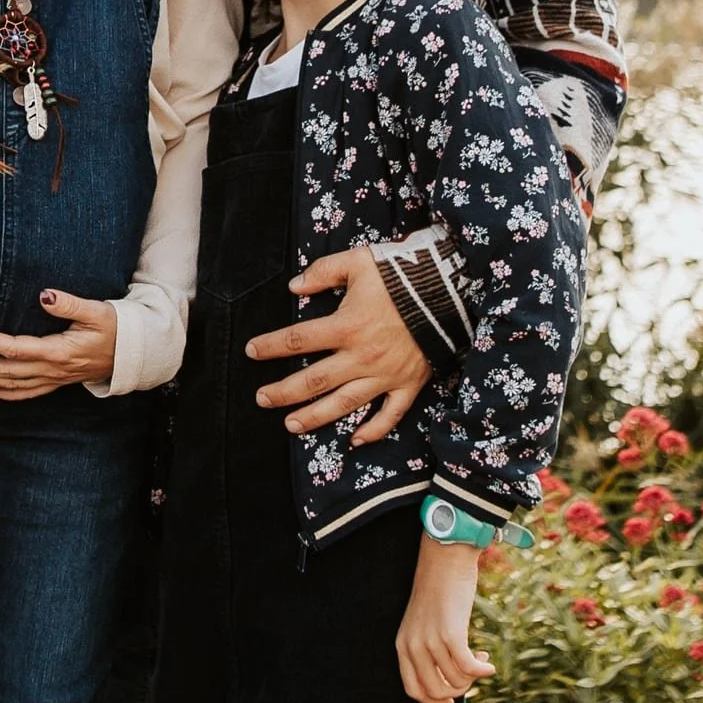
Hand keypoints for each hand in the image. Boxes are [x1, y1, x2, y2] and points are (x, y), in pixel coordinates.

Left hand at [0, 289, 120, 400]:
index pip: (13, 348)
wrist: (135, 353)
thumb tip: (44, 295)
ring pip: (10, 384)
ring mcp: (53, 379)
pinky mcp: (57, 381)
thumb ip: (69, 304)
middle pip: (4, 371)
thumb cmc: (116, 328)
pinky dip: (4, 394)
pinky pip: (26, 393)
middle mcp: (51, 370)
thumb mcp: (97, 311)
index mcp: (58, 351)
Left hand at [247, 248, 429, 443]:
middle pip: (313, 381)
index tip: (252, 351)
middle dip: (283, 392)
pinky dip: (373, 431)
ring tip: (291, 425)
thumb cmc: (402, 273)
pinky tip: (354, 440)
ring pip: (344, 404)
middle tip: (262, 399)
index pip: (297, 341)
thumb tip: (294, 286)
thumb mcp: (358, 261)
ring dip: (315, 417)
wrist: (450, 288)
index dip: (270, 347)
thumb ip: (323, 272)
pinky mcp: (408, 385)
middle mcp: (362, 356)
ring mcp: (385, 375)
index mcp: (346, 326)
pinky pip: (390, 415)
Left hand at [397, 533, 493, 702]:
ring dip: (473, 677)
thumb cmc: (439, 590)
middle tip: (471, 674)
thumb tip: (453, 676)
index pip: (413, 690)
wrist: (444, 559)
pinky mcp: (450, 633)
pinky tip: (489, 664)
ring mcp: (430, 641)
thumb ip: (429, 647)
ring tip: (480, 658)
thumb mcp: (425, 622)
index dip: (434, 700)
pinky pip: (467, 667)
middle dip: (459, 690)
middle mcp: (413, 646)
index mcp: (402, 646)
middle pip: (436, 691)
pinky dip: (482, 671)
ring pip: (455, 681)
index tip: (452, 699)